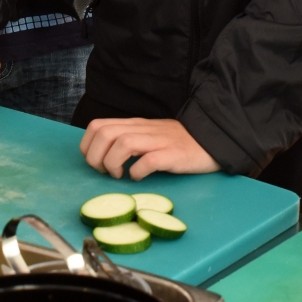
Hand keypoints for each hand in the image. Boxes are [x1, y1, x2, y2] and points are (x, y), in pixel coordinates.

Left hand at [80, 118, 219, 179]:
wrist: (212, 140)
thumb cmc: (177, 143)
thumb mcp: (148, 135)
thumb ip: (128, 140)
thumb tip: (103, 155)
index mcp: (134, 125)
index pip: (97, 126)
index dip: (88, 146)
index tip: (95, 163)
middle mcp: (143, 129)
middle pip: (104, 134)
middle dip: (96, 157)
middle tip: (105, 172)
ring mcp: (158, 141)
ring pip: (123, 143)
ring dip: (113, 163)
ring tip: (120, 175)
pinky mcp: (173, 154)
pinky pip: (148, 161)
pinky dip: (137, 171)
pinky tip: (139, 177)